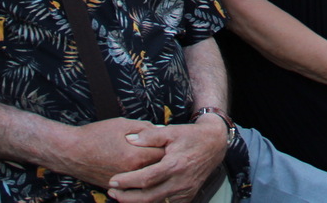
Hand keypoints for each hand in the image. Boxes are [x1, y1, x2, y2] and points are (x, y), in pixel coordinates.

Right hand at [50, 118, 164, 188]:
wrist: (70, 152)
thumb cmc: (95, 135)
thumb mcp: (122, 124)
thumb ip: (145, 128)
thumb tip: (161, 131)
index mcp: (136, 156)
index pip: (164, 154)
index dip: (168, 146)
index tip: (169, 141)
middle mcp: (131, 173)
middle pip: (158, 169)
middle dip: (163, 159)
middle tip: (164, 149)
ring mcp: (123, 183)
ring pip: (146, 179)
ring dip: (152, 169)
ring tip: (152, 158)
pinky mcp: (114, 188)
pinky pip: (133, 185)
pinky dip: (138, 178)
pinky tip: (139, 169)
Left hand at [107, 121, 227, 202]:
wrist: (214, 144)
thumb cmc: (190, 136)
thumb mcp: (171, 131)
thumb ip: (150, 135)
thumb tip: (129, 139)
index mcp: (175, 165)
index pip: (147, 178)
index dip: (128, 181)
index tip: (113, 181)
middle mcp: (180, 182)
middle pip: (149, 197)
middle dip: (127, 197)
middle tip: (112, 192)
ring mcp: (185, 191)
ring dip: (137, 202)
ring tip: (122, 197)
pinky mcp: (188, 196)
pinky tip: (139, 198)